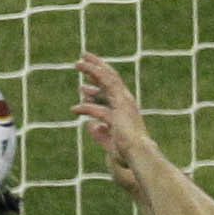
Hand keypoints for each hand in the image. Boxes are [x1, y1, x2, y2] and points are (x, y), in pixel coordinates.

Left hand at [71, 52, 155, 186]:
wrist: (139, 157)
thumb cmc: (126, 151)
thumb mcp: (109, 138)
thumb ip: (100, 130)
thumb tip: (91, 126)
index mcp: (124, 103)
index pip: (111, 83)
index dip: (99, 73)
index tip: (86, 68)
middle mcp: (125, 100)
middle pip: (110, 77)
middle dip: (96, 65)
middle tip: (82, 57)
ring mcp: (123, 107)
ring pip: (107, 83)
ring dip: (92, 73)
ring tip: (77, 65)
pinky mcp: (118, 117)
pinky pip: (99, 109)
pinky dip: (87, 108)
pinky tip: (74, 110)